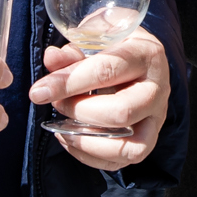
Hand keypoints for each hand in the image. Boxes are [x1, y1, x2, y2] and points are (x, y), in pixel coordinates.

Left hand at [31, 27, 172, 171]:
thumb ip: (73, 49)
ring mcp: (156, 118)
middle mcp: (157, 88)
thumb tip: (51, 59)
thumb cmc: (114, 45)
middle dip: (80, 112)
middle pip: (123, 112)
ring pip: (131, 146)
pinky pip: (122, 161)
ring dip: (89, 141)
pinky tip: (70, 139)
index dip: (69, 83)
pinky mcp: (149, 139)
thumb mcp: (96, 36)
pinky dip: (90, 156)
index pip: (107, 70)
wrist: (139, 57)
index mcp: (146, 54)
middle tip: (57, 104)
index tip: (38, 92)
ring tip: (63, 128)